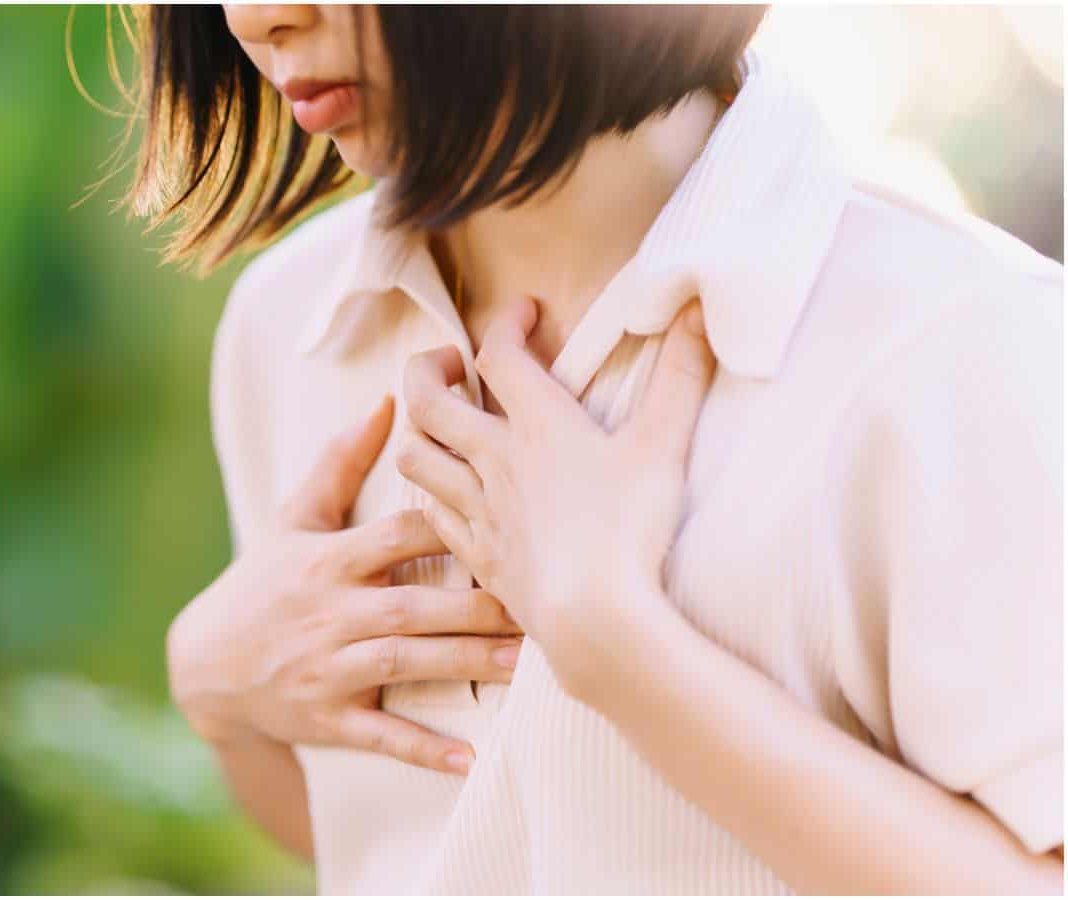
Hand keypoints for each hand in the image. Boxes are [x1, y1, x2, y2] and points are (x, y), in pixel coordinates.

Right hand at [169, 395, 523, 774]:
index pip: (393, 535)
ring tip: (524, 665)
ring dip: (464, 664)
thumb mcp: (292, 519)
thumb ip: (341, 462)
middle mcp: (329, 613)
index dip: (445, 525)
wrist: (204, 666)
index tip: (504, 518)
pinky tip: (470, 759)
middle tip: (539, 601)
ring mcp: (327, 669)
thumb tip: (389, 401)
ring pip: (404, 665)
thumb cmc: (262, 583)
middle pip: (411, 605)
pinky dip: (423, 750)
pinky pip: (380, 737)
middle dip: (474, 606)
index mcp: (326, 560)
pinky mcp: (327, 718)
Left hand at [397, 298, 714, 705]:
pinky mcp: (478, 555)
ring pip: (415, 456)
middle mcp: (494, 460)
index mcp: (538, 424)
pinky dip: (432, 494)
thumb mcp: (663, 445)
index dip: (506, 322)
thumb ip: (681, 374)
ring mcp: (479, 510)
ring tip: (437, 423)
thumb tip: (696, 304)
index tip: (523, 312)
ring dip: (416, 431)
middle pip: (427, 399)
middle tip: (450, 362)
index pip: (498, 353)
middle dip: (426, 368)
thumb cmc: (631, 530)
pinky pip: (431, 514)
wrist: (595, 618)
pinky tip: (449, 494)